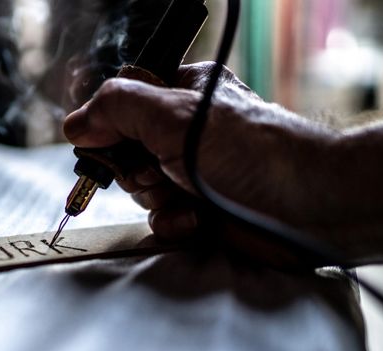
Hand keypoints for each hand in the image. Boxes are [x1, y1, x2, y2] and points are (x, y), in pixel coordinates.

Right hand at [63, 62, 382, 264]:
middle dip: (137, 170)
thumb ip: (119, 109)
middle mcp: (185, 133)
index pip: (123, 105)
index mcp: (182, 96)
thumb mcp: (175, 116)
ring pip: (140, 191)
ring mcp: (192, 173)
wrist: (306, 208)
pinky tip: (197, 219)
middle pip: (124, 154)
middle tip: (160, 169)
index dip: (110, 127)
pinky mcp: (200, 210)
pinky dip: (173, 223)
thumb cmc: (252, 153)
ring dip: (157, 199)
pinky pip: (161, 220)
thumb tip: (76, 123)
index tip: (108, 143)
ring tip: (188, 194)